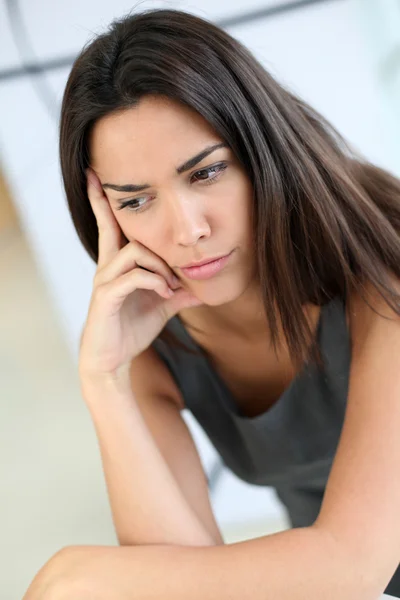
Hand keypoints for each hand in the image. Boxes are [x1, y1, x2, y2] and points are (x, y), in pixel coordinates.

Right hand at [78, 168, 202, 379]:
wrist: (114, 359)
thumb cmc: (133, 328)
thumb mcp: (162, 305)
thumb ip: (180, 290)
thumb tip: (203, 285)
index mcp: (118, 263)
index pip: (110, 224)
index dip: (101, 200)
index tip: (94, 174)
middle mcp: (107, 266)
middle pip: (114, 226)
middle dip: (120, 211)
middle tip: (146, 220)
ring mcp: (105, 281)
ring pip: (135, 251)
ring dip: (160, 265)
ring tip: (172, 285)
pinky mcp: (106, 298)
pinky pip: (134, 277)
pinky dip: (156, 282)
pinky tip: (166, 294)